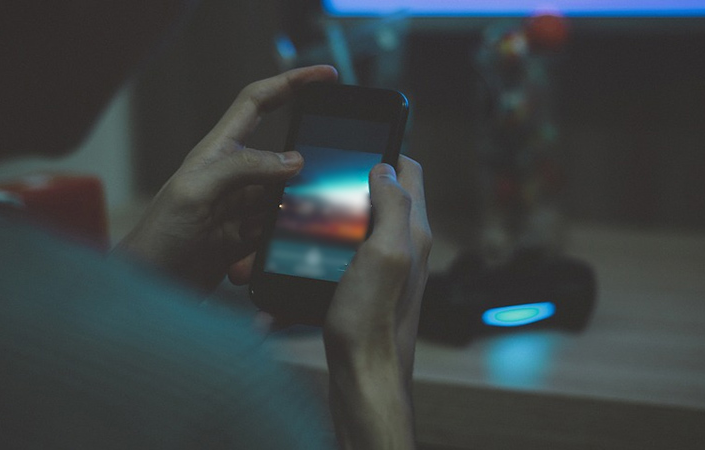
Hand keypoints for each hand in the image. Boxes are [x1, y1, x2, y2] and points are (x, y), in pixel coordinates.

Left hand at [114, 66, 337, 290]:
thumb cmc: (157, 237)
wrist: (147, 289)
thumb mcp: (194, 192)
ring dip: (287, 217)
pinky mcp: (246, 238)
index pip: (258, 102)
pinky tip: (256, 258)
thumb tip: (292, 159)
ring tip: (270, 234)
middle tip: (318, 188)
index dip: (292, 83)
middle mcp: (232, 175)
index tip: (327, 76)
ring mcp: (241, 208)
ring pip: (285, 199)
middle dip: (303, 173)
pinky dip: (275, 244)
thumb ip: (241, 167)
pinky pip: (277, 232)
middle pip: (283, 158)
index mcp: (218, 151)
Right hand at [323, 157, 431, 449]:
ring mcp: (381, 269)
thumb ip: (393, 206)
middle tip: (318, 177)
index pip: (410, 172)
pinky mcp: (360, 289)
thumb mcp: (387, 253)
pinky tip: (292, 258)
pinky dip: (316, 253)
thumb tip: (385, 167)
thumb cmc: (373, 320)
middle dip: (349, 183)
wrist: (362, 377)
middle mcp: (401, 246)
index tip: (359, 137)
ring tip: (294, 218)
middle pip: (378, 195)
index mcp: (412, 231)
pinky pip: (337, 258)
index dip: (388, 148)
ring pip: (353, 226)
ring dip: (326, 218)